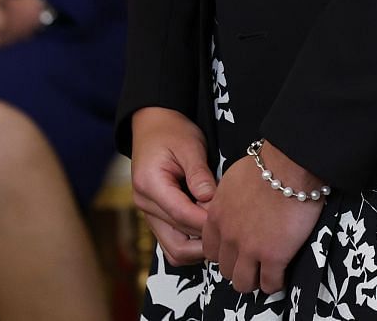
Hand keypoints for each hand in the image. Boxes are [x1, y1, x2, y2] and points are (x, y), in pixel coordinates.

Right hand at [131, 107, 217, 266]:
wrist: (153, 125)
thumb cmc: (173, 131)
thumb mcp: (190, 145)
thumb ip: (199, 174)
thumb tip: (211, 200)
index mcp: (149, 185)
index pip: (181, 215)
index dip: (208, 222)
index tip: (232, 221)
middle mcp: (144, 205)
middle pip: (177, 243)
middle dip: (206, 242)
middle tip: (231, 230)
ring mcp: (148, 215)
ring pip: (174, 250)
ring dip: (199, 248)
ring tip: (223, 232)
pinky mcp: (156, 218)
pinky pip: (173, 242)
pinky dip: (193, 242)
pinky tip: (211, 229)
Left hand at [202, 140, 325, 295]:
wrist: (290, 165)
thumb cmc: (268, 164)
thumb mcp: (233, 179)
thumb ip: (228, 199)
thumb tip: (235, 204)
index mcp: (216, 217)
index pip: (210, 250)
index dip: (225, 252)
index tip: (238, 250)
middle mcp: (228, 236)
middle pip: (225, 269)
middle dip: (239, 267)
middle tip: (255, 261)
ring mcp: (249, 249)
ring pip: (243, 283)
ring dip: (255, 279)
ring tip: (268, 271)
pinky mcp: (273, 257)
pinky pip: (270, 284)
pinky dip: (276, 282)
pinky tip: (283, 272)